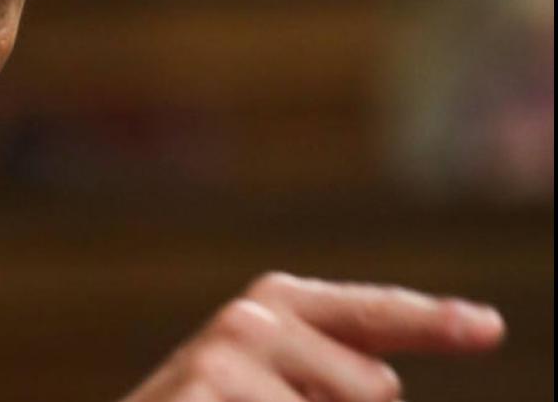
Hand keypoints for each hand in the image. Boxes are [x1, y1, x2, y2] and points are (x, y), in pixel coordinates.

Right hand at [120, 272, 505, 401]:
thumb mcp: (282, 380)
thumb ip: (339, 368)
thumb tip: (386, 378)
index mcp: (279, 302)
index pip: (374, 312)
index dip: (434, 321)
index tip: (487, 327)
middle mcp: (253, 316)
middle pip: (376, 387)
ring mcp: (225, 353)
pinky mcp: (203, 389)